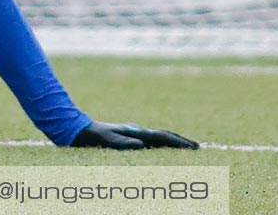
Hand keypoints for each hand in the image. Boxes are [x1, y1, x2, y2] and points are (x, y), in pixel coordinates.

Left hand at [70, 120, 199, 149]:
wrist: (80, 128)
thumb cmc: (93, 136)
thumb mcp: (107, 139)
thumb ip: (123, 143)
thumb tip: (141, 144)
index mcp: (136, 132)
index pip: (163, 137)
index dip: (179, 142)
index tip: (194, 147)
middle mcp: (137, 131)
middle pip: (164, 135)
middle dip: (181, 141)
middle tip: (197, 147)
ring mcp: (134, 133)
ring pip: (159, 137)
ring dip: (173, 142)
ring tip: (186, 148)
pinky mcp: (129, 137)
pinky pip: (151, 141)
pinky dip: (162, 144)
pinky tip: (164, 149)